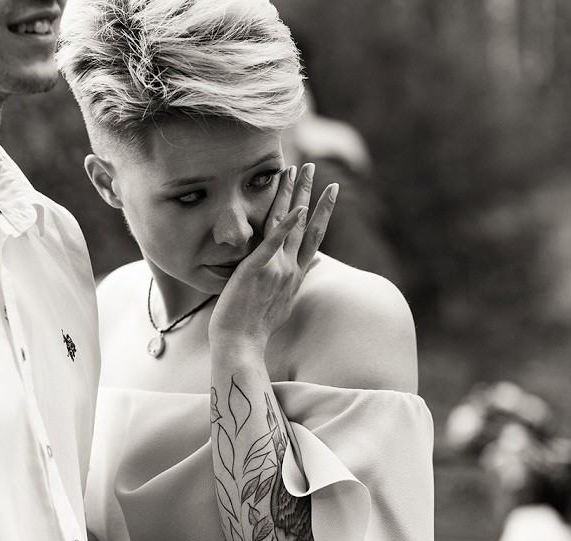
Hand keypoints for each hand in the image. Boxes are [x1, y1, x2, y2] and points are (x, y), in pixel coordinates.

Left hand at [209, 163, 336, 356]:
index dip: (322, 211)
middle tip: (313, 166)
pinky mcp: (257, 270)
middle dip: (310, 192)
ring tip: (299, 169)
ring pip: (289, 224)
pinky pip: (273, 243)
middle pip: (305, 223)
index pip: (313, 236)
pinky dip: (285, 225)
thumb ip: (292, 281)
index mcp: (294, 275)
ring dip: (295, 194)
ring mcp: (276, 268)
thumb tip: (311, 267)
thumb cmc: (253, 328)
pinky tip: (294, 207)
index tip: (330, 190)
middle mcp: (290, 268)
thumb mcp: (281, 303)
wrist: (240, 344)